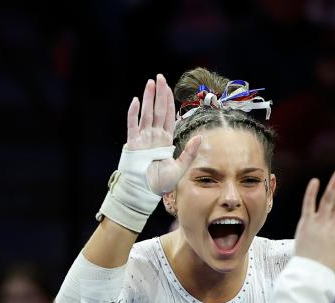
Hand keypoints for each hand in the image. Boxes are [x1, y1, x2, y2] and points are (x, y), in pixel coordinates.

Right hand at [124, 74, 201, 193]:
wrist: (145, 192)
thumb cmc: (160, 183)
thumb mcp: (180, 168)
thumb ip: (190, 152)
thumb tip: (201, 137)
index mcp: (164, 140)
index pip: (168, 117)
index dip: (169, 102)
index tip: (169, 88)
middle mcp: (153, 136)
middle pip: (157, 111)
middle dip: (159, 94)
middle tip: (160, 77)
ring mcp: (142, 139)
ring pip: (146, 114)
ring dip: (148, 98)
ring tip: (150, 83)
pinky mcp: (133, 144)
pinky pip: (133, 126)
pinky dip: (134, 113)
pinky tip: (137, 101)